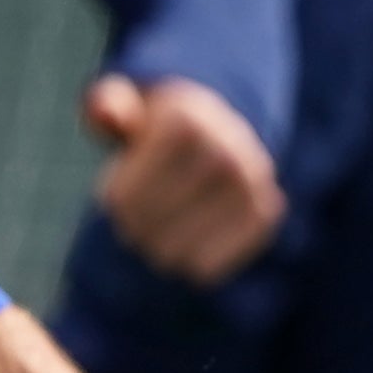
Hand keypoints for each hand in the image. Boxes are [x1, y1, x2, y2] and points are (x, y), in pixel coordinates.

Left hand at [84, 73, 288, 283]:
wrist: (227, 134)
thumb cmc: (161, 130)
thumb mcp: (132, 108)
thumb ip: (109, 105)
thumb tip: (106, 114)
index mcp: (185, 121)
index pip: (121, 199)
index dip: (112, 200)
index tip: (119, 189)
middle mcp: (225, 150)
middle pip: (145, 228)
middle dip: (134, 227)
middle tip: (138, 218)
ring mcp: (251, 183)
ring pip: (175, 254)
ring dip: (160, 248)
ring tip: (162, 229)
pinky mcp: (266, 213)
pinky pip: (207, 268)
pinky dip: (192, 261)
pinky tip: (193, 238)